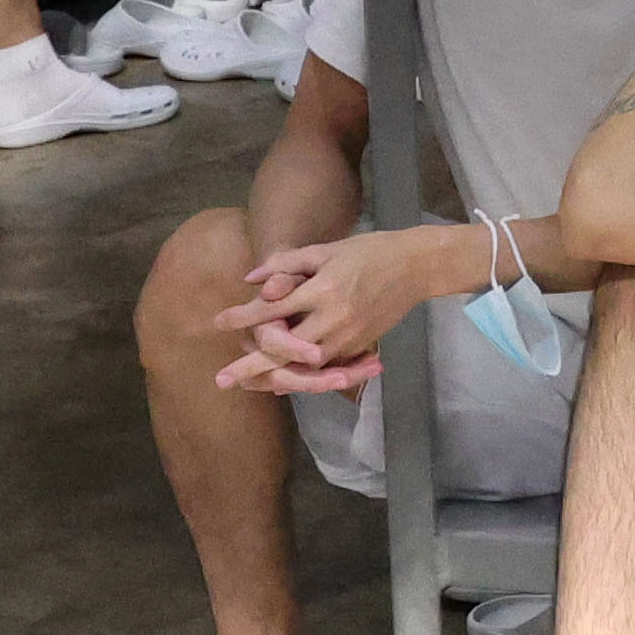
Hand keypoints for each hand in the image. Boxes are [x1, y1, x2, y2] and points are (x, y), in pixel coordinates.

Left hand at [212, 225, 454, 394]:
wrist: (416, 267)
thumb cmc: (369, 251)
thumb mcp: (327, 249)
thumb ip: (288, 263)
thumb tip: (251, 278)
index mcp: (322, 289)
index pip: (273, 308)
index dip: (243, 317)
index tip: (218, 322)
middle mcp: (332, 318)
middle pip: (283, 350)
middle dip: (250, 366)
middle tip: (221, 380)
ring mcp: (348, 337)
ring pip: (303, 366)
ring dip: (273, 377)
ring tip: (247, 385)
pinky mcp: (358, 347)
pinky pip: (325, 367)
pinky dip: (302, 376)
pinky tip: (282, 384)